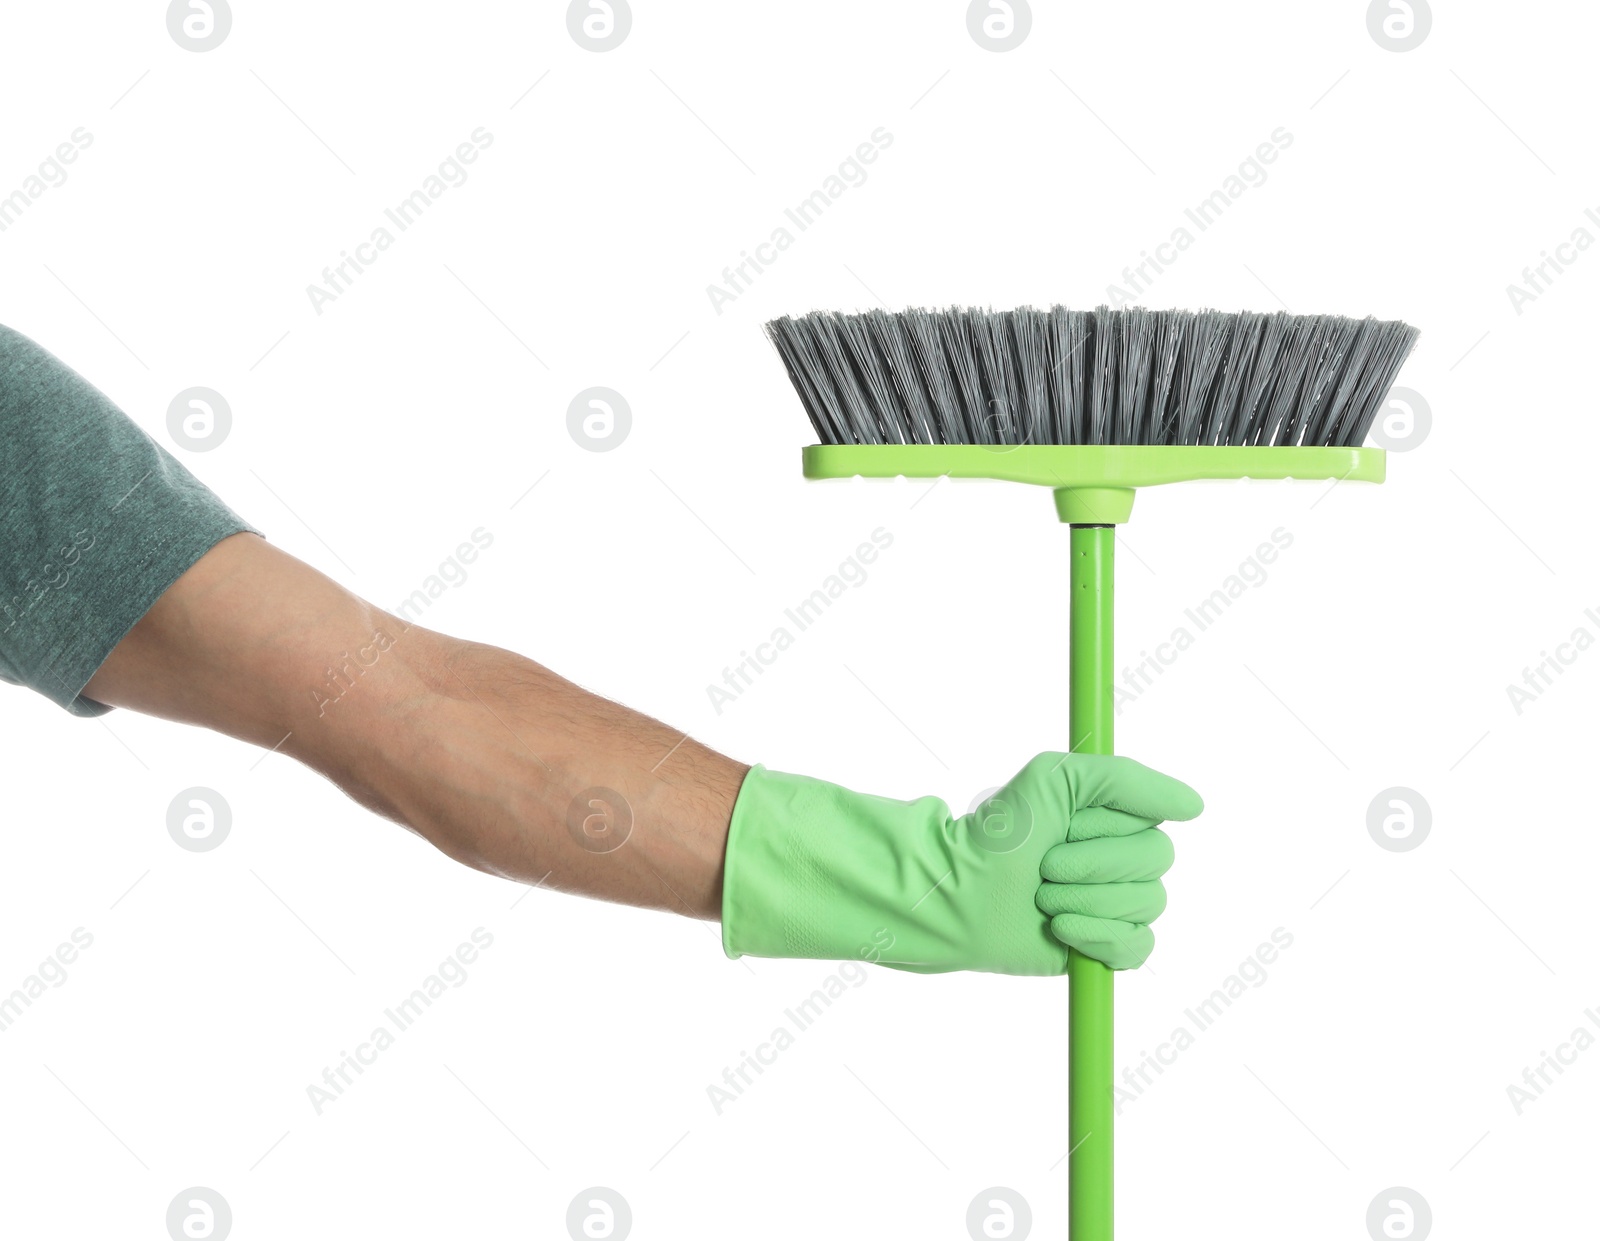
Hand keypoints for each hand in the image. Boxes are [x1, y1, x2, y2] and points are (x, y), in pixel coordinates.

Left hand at [720, 752, 1202, 974]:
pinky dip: (1098, 938)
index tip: (1063, 829)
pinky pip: (1137, 947)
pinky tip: (1060, 929)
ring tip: (1041, 897)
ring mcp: (1118, 903)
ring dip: (1084, 902)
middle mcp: (1124, 857)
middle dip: (1091, 868)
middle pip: (1157, 865)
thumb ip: (1124, 780)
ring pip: (1147, 906)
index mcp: (1117, 816)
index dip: (1108, 832)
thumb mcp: (1055, 780)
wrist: (958, 894)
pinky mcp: (1107, 946)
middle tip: (1043, 867)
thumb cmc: (1000, 834)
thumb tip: (1195, 807)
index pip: (1156, 824)